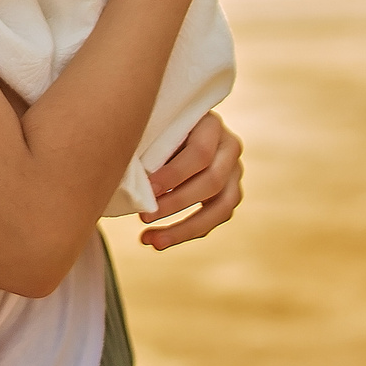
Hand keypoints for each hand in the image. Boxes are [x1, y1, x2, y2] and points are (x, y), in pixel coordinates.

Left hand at [137, 112, 242, 249]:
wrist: (179, 128)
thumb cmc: (158, 127)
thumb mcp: (157, 128)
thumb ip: (152, 147)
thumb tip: (130, 180)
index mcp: (211, 124)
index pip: (200, 153)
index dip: (174, 175)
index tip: (148, 189)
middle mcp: (230, 147)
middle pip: (212, 182)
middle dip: (175, 203)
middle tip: (143, 217)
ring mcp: (235, 172)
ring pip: (221, 208)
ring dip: (184, 228)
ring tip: (152, 241)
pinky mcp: (231, 192)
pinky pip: (216, 219)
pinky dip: (189, 232)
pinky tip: (161, 239)